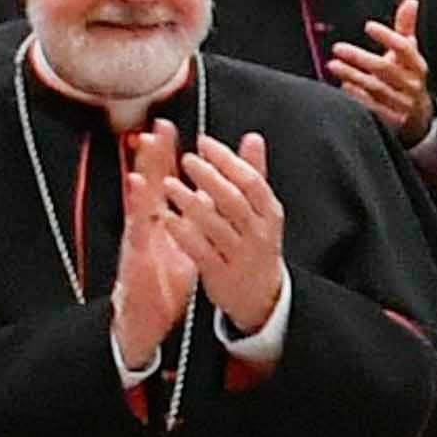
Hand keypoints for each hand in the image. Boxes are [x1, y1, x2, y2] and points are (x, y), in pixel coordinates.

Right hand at [108, 122, 203, 367]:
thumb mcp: (185, 245)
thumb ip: (193, 217)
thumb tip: (205, 192)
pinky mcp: (135, 266)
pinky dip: (138, 225)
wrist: (146, 321)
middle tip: (154, 129)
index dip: (165, 156)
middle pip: (148, 187)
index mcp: (160, 222)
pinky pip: (137, 243)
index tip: (169, 127)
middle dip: (151, 159)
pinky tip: (138, 206)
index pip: (163, 182)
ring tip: (143, 160)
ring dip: (139, 186)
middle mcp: (146, 228)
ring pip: (138, 209)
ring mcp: (138, 245)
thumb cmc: (163, 284)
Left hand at [167, 131, 292, 341]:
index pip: (251, 181)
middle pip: (234, 201)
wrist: (262, 298)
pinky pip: (200, 251)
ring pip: (216, 226)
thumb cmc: (256, 246)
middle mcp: (258, 234)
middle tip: (187, 159)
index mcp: (269, 214)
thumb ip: (254, 173)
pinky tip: (167, 217)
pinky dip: (183, 233)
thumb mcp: (262, 211)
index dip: (227, 160)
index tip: (204, 143)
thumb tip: (253, 138)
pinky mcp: (221, 275)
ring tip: (170, 185)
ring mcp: (240, 256)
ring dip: (191, 202)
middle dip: (210, 177)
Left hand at [327, 18, 435, 145]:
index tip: (368, 26)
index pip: (404, 48)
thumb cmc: (407, 77)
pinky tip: (343, 87)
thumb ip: (406, 28)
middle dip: (360, 58)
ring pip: (375, 88)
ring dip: (353, 76)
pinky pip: (372, 108)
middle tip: (337, 48)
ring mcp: (401, 104)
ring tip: (333, 65)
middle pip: (385, 69)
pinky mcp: (391, 120)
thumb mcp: (409, 54)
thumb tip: (410, 1)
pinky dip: (357, 97)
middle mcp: (411, 84)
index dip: (387, 36)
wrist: (418, 117)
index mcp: (417, 66)